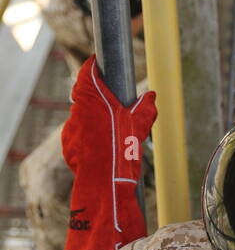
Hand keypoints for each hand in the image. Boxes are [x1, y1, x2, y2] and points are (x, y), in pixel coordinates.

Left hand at [62, 56, 156, 249]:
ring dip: (94, 118)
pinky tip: (103, 148)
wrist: (105, 183)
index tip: (100, 65)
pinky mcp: (68, 145)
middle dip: (98, 96)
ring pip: (82, 116)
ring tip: (112, 131)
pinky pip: (79, 134)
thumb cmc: (123, 150)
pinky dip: (89, 136)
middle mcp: (77, 109)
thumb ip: (146, 108)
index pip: (88, 72)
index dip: (94, 67)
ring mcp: (70, 127)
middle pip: (84, 94)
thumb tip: (152, 96)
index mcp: (93, 97)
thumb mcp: (140, 126)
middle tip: (114, 102)